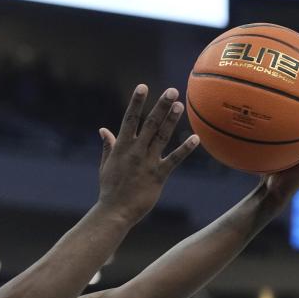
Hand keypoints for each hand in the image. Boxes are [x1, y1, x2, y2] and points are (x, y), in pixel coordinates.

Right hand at [97, 85, 199, 223]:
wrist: (114, 211)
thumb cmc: (109, 189)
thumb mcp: (105, 165)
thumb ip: (108, 146)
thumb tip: (103, 130)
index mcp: (121, 147)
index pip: (129, 120)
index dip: (136, 103)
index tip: (142, 87)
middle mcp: (135, 151)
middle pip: (150, 124)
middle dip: (160, 106)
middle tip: (171, 91)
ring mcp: (147, 162)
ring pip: (161, 137)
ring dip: (171, 121)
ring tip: (180, 106)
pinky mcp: (158, 176)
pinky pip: (174, 159)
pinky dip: (184, 149)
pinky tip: (195, 138)